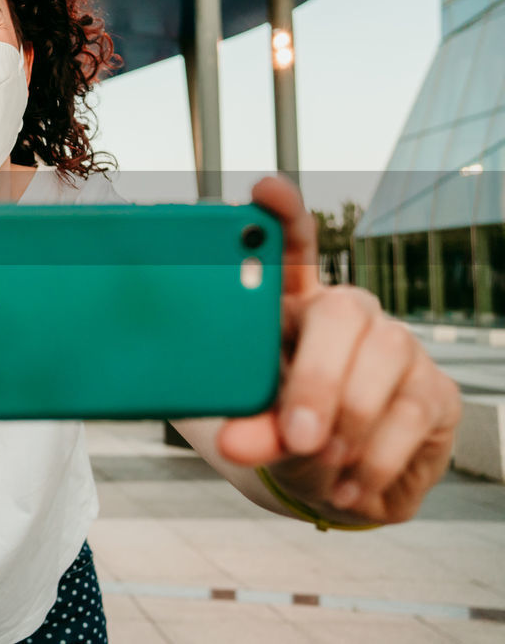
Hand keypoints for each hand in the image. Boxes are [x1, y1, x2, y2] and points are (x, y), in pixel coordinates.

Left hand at [217, 176, 461, 524]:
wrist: (342, 484)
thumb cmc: (288, 437)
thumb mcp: (261, 435)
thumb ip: (250, 432)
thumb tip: (238, 444)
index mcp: (291, 310)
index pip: (290, 251)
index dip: (281, 217)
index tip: (263, 189)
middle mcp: (348, 316)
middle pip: (344, 312)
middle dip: (319, 377)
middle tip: (297, 436)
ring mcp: (397, 348)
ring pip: (384, 360)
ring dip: (348, 422)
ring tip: (320, 466)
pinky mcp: (436, 391)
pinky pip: (410, 412)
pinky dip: (373, 458)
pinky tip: (348, 485)